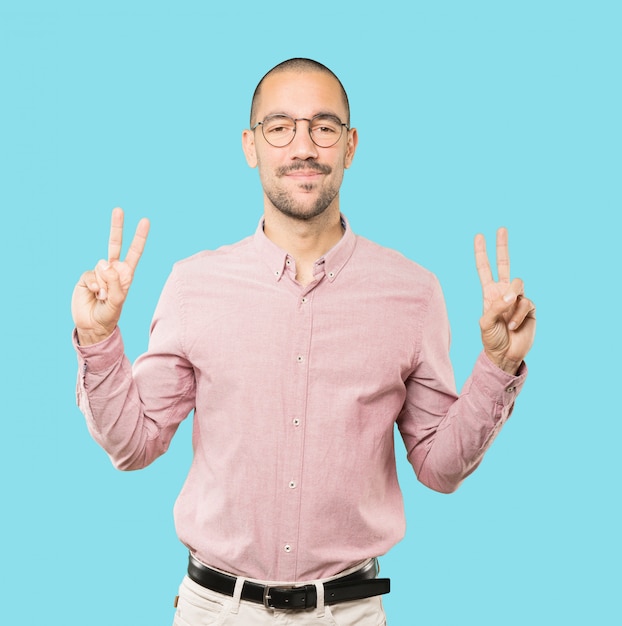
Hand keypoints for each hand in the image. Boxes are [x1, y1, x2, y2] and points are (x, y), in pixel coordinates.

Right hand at [72, 208, 149, 344]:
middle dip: (117, 227)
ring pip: (101, 267)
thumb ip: (113, 283)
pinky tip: (94, 294)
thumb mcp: (117, 301)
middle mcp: (113, 270)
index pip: (134, 253)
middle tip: (118, 209)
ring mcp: (99, 273)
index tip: (145, 221)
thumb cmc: (109, 315)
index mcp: (126, 274)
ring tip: (102, 296)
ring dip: (102, 283)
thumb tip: (104, 263)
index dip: (139, 237)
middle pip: (115, 245)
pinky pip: (90, 275)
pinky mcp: (86, 277)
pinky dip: (92, 285)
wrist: (92, 325)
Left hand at [474, 227, 535, 373]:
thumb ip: (495, 306)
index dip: (481, 253)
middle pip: (504, 264)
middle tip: (501, 229)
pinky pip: (525, 302)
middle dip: (502, 246)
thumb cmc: (491, 339)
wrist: (505, 354)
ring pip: (517, 284)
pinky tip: (514, 326)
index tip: (479, 236)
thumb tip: (510, 295)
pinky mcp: (530, 307)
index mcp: (489, 293)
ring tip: (507, 320)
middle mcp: (503, 292)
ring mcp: (517, 298)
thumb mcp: (485, 323)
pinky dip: (518, 314)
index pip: (484, 269)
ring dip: (511, 300)